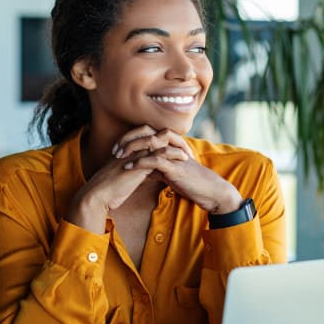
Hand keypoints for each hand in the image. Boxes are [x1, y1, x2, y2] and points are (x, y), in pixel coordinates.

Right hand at [66, 126, 188, 232]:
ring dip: (176, 145)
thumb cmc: (108, 190)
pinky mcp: (140, 163)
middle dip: (172, 139)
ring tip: (188, 153)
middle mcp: (132, 148)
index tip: (176, 149)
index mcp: (127, 149)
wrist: (98, 195)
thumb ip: (134, 171)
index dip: (162, 141)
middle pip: (155, 134)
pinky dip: (173, 155)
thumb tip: (146, 174)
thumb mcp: (124, 177)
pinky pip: (160, 154)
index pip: (148, 136)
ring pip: (160, 140)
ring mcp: (136, 154)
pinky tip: (184, 159)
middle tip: (185, 146)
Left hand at [115, 127, 242, 213]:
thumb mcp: (170, 174)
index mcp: (170, 145)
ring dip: (132, 148)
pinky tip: (129, 167)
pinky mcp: (176, 166)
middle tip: (115, 150)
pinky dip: (140, 162)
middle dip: (128, 139)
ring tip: (118, 156)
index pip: (147, 133)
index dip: (131, 137)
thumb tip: (143, 172)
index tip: (117, 148)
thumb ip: (157, 170)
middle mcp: (172, 145)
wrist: (209, 191)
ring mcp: (174, 154)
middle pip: (146, 132)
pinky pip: (155, 160)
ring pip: (149, 142)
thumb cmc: (191, 182)